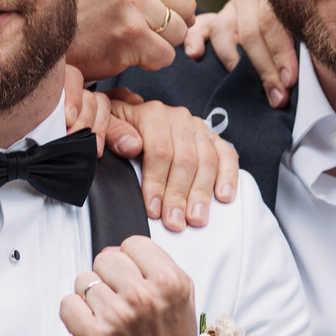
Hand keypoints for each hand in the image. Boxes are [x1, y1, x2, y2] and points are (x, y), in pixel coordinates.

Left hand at [59, 71, 237, 230]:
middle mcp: (179, 119)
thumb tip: (131, 145)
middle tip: (175, 221)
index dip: (157, 183)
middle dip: (179, 195)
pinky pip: (227, 156)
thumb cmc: (121, 126)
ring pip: (207, 161)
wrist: (136, 114)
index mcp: (153, 115)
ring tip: (196, 218)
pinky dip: (228, 177)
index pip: (159, 152)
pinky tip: (224, 197)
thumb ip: (113, 132)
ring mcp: (199, 128)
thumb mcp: (107, 123)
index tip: (153, 209)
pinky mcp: (213, 138)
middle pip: (185, 160)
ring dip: (202, 193)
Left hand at [61, 238, 213, 335]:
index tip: (131, 279)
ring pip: (84, 281)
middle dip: (109, 279)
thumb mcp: (182, 304)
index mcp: (171, 283)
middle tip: (120, 304)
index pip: (132, 244)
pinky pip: (67, 304)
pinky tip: (93, 329)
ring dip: (91, 300)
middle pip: (105, 258)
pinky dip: (75, 316)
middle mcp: (144, 296)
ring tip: (110, 322)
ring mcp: (116, 316)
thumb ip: (155, 273)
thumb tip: (121, 254)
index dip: (129, 262)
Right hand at [65, 0, 197, 80]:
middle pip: (188, 5)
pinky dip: (151, 61)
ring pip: (180, 32)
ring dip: (160, 42)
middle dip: (170, 22)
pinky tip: (127, 50)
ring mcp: (130, 0)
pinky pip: (167, 56)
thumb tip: (196, 10)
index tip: (140, 3)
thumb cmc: (99, 7)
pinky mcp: (129, 33)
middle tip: (136, 23)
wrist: (57, 35)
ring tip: (130, 35)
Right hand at [182, 0, 297, 107]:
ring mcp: (232, 5)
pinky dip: (195, 40)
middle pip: (250, 30)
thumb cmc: (306, 25)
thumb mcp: (309, 28)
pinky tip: (196, 55)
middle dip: (263, 67)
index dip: (281, 53)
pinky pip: (200, 28)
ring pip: (223, 29)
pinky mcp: (215, 17)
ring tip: (241, 82)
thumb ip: (306, 43)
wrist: (292, 12)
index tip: (289, 81)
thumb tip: (300, 77)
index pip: (274, 22)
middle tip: (276, 95)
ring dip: (232, 60)